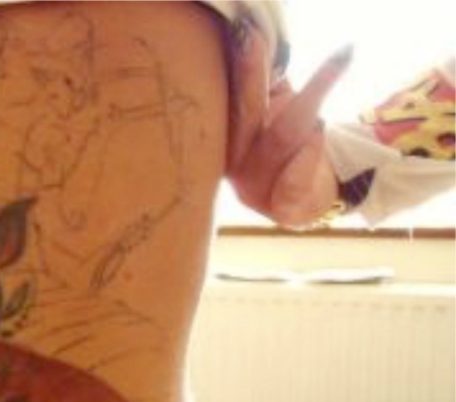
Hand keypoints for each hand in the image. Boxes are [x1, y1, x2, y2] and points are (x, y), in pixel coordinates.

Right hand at [227, 29, 352, 227]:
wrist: (310, 198)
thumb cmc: (290, 149)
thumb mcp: (274, 114)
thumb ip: (263, 87)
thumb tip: (252, 37)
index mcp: (225, 140)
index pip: (231, 100)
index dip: (238, 68)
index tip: (246, 31)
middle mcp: (233, 165)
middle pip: (244, 115)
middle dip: (250, 75)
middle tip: (255, 38)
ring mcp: (254, 190)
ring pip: (279, 140)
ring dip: (304, 102)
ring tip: (336, 62)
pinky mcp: (283, 210)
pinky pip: (292, 182)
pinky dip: (308, 156)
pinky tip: (319, 129)